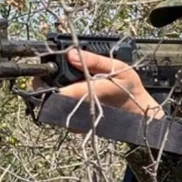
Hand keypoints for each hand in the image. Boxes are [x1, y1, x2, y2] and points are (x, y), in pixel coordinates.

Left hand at [35, 49, 181, 133]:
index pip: (58, 93)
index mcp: (90, 94)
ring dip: (50, 95)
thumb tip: (70, 54)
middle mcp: (81, 110)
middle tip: (46, 72)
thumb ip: (93, 61)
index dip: (45, 80)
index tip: (42, 69)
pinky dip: (58, 103)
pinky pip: (60, 114)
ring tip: (57, 81)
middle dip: (44, 86)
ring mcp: (78, 122)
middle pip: (49, 101)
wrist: (139, 114)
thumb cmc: (131, 90)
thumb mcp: (118, 68)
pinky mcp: (78, 127)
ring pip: (52, 109)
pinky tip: (67, 93)